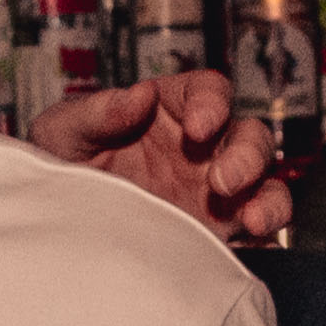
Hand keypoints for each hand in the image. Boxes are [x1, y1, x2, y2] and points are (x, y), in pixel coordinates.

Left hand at [32, 69, 289, 245]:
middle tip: (220, 179)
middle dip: (245, 153)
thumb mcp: (61, 134)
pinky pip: (260, 222)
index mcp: (168, 111)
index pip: (208, 91)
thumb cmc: (59, 168)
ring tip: (249, 215)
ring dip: (266, 192)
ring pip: (265, 179)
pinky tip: (253, 233)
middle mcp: (201, 146)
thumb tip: (138, 94)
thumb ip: (96, 112)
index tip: (198, 126)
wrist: (57, 233)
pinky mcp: (220, 229)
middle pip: (249, 134)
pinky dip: (267, 223)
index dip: (212, 103)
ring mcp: (215, 189)